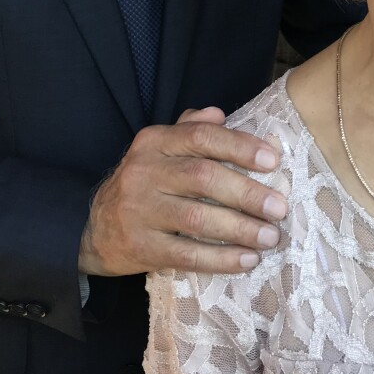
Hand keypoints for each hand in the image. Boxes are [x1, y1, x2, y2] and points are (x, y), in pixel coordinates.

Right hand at [78, 107, 286, 276]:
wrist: (93, 228)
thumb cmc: (143, 184)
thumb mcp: (159, 149)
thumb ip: (189, 128)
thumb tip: (220, 113)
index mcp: (154, 141)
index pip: (200, 136)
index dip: (239, 147)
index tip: (273, 161)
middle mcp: (144, 171)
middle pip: (203, 177)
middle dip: (247, 193)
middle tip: (279, 207)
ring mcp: (139, 210)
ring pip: (198, 218)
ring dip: (240, 229)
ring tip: (270, 237)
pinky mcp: (140, 247)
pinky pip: (187, 254)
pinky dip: (221, 259)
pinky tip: (247, 260)